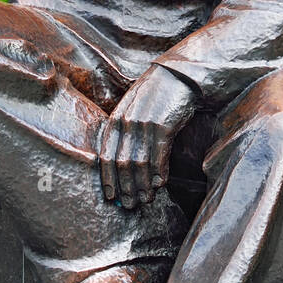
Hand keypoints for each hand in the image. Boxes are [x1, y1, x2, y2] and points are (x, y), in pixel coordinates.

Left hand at [99, 65, 195, 209]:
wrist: (176, 76)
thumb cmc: (153, 97)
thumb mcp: (131, 110)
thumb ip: (124, 133)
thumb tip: (122, 166)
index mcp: (115, 119)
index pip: (106, 156)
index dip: (108, 179)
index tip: (111, 198)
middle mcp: (126, 122)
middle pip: (122, 163)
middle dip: (126, 188)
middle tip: (131, 205)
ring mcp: (144, 123)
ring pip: (139, 163)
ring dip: (143, 185)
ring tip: (147, 200)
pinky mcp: (163, 125)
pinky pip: (158, 155)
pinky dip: (159, 173)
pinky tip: (161, 185)